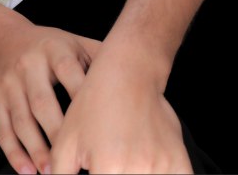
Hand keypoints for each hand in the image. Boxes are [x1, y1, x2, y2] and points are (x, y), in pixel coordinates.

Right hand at [0, 18, 99, 174]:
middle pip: (42, 103)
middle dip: (57, 133)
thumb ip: (98, 58)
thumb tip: (136, 75)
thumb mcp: (74, 43)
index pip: (68, 73)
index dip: (81, 99)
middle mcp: (29, 64)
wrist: (3, 39)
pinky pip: (2, 129)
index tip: (97, 126)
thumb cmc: (49, 47)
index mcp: (54, 48)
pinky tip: (27, 171)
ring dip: (36, 149)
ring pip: (22, 120)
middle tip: (73, 158)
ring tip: (51, 172)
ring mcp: (9, 82)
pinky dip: (14, 153)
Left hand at [48, 47, 191, 174]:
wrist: (129, 73)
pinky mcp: (178, 161)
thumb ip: (60, 174)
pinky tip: (143, 168)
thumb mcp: (66, 141)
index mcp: (108, 169)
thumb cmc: (93, 105)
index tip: (93, 170)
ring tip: (121, 164)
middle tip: (106, 166)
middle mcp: (138, 170)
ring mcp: (161, 166)